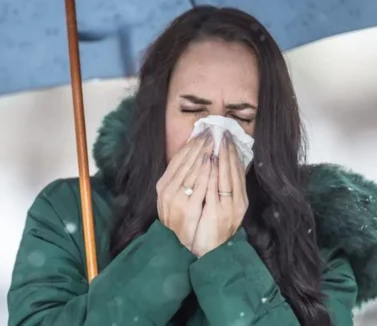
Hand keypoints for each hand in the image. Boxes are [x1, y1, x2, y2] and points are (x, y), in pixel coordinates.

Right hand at [155, 132, 213, 249]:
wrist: (176, 244)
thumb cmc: (177, 219)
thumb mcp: (173, 197)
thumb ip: (179, 180)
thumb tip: (192, 159)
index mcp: (163, 185)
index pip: (177, 159)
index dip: (189, 145)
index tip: (200, 133)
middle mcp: (167, 189)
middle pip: (184, 162)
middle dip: (198, 146)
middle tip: (210, 132)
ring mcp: (177, 199)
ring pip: (191, 170)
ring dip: (203, 154)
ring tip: (213, 141)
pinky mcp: (189, 208)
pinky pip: (199, 186)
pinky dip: (206, 172)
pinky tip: (212, 162)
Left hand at [191, 135, 248, 257]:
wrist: (210, 254)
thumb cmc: (214, 230)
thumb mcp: (224, 209)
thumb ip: (225, 191)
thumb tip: (222, 169)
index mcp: (240, 201)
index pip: (239, 173)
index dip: (234, 155)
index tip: (228, 139)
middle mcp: (237, 204)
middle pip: (234, 173)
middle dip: (229, 152)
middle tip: (223, 133)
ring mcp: (228, 209)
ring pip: (226, 178)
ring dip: (222, 158)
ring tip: (217, 141)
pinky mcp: (217, 214)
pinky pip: (215, 189)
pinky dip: (214, 174)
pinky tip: (211, 161)